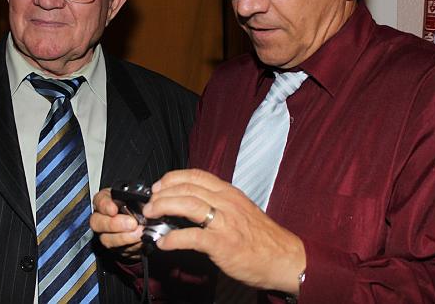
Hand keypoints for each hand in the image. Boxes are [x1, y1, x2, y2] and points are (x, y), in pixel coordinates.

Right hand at [90, 188, 144, 259]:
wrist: (144, 220)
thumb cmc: (138, 204)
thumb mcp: (138, 195)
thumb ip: (137, 196)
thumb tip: (144, 201)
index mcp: (105, 200)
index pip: (98, 200)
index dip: (105, 205)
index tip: (113, 209)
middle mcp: (102, 218)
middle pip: (97, 222)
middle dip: (114, 224)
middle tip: (132, 223)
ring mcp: (106, 234)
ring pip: (107, 239)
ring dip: (124, 237)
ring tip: (139, 233)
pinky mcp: (116, 247)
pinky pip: (120, 250)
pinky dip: (132, 246)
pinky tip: (141, 241)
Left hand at [142, 169, 305, 294]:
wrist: (284, 259)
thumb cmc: (262, 238)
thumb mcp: (241, 210)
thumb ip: (219, 204)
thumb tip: (192, 204)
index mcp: (230, 193)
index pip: (197, 175)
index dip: (173, 177)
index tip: (159, 185)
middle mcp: (227, 203)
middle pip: (187, 188)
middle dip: (162, 193)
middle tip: (150, 203)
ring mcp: (225, 222)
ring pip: (187, 205)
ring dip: (163, 208)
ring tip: (151, 215)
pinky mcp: (223, 244)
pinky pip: (192, 236)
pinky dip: (174, 238)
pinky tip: (164, 242)